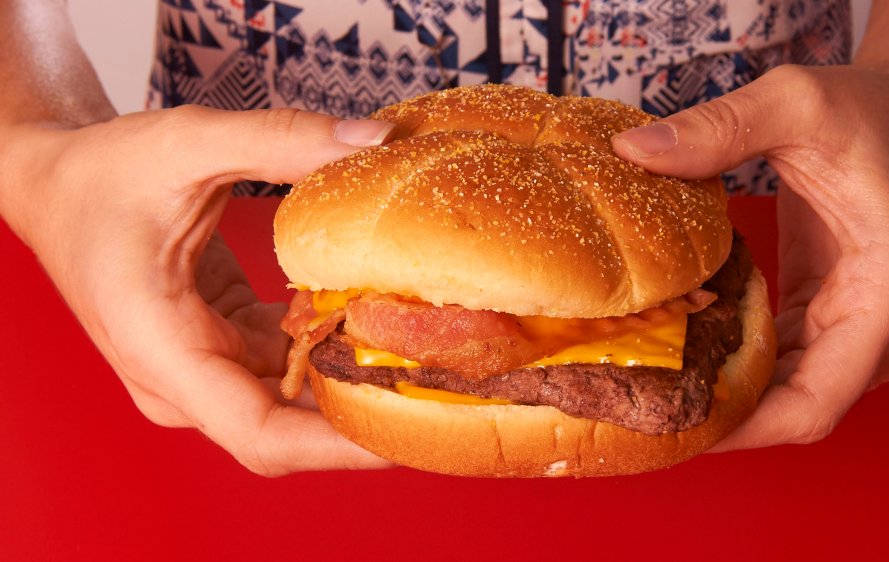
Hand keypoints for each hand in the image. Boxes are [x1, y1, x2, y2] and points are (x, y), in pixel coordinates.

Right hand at [4, 106, 395, 473]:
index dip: (339, 446)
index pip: (260, 433)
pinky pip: (283, 368)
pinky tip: (376, 321)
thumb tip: (376, 142)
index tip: (406, 433)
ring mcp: (198, 370)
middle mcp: (179, 379)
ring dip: (353, 382)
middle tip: (443, 387)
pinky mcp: (217, 349)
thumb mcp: (189, 144)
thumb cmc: (100, 173)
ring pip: (290, 404)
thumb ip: (283, 140)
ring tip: (426, 356)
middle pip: (286, 430)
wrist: (55, 184)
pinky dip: (329, 350)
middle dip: (362, 419)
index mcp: (160, 348)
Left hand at [612, 64, 888, 448]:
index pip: (814, 404)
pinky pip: (778, 367)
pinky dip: (730, 367)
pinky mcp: (827, 321)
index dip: (740, 429)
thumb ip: (720, 128)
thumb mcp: (794, 103)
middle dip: (715, 418)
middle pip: (793, 412)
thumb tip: (635, 153)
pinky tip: (674, 355)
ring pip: (783, 397)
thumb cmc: (866, 112)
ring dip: (718, 397)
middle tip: (632, 407)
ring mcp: (857, 332)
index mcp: (887, 296)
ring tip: (639, 388)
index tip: (669, 426)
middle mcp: (881, 331)